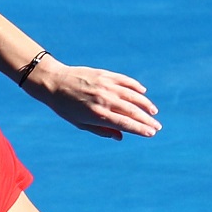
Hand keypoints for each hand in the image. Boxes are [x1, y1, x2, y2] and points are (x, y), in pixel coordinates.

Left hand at [27, 61, 157, 139]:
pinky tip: (142, 93)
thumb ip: (101, 130)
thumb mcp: (80, 123)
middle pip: (132, 111)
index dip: (140, 129)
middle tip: (157, 127)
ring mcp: (106, 86)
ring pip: (133, 96)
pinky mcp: (105, 75)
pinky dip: (136, 87)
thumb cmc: (65, 107)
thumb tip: (120, 136)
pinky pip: (126, 81)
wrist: (54, 82)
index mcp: (98, 114)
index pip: (125, 124)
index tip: (151, 133)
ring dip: (145, 104)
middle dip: (147, 120)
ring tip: (153, 112)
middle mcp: (104, 100)